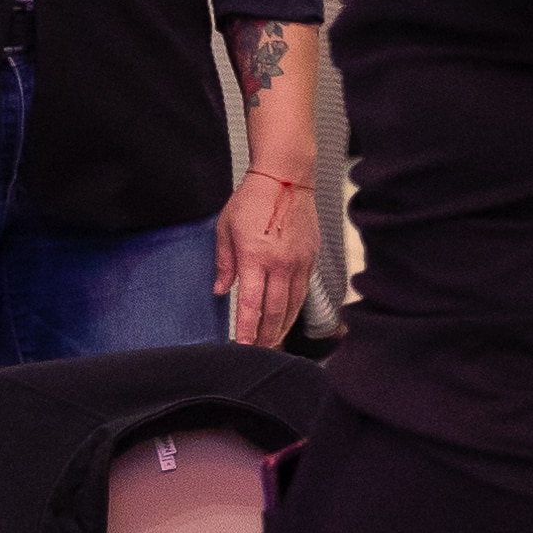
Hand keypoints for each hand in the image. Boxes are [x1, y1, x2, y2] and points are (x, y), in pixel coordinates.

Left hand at [216, 168, 319, 347]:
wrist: (285, 178)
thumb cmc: (252, 200)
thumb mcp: (225, 228)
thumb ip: (224, 263)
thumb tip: (221, 291)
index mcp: (255, 256)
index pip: (251, 303)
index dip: (247, 328)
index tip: (242, 345)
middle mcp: (280, 263)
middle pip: (275, 311)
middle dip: (266, 336)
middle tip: (258, 353)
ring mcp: (299, 262)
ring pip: (292, 305)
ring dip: (282, 327)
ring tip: (272, 343)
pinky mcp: (311, 258)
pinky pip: (303, 292)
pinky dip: (294, 309)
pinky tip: (286, 318)